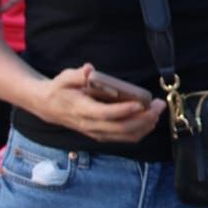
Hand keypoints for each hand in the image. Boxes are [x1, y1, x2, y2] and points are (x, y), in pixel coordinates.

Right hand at [37, 64, 164, 143]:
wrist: (49, 107)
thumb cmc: (60, 89)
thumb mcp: (64, 78)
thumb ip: (77, 74)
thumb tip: (89, 69)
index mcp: (81, 110)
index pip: (104, 114)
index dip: (123, 111)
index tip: (140, 103)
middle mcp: (89, 125)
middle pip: (119, 128)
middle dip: (142, 118)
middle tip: (158, 106)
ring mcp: (96, 132)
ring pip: (123, 136)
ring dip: (144, 126)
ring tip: (157, 111)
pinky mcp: (101, 135)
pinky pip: (123, 138)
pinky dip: (139, 132)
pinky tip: (150, 121)